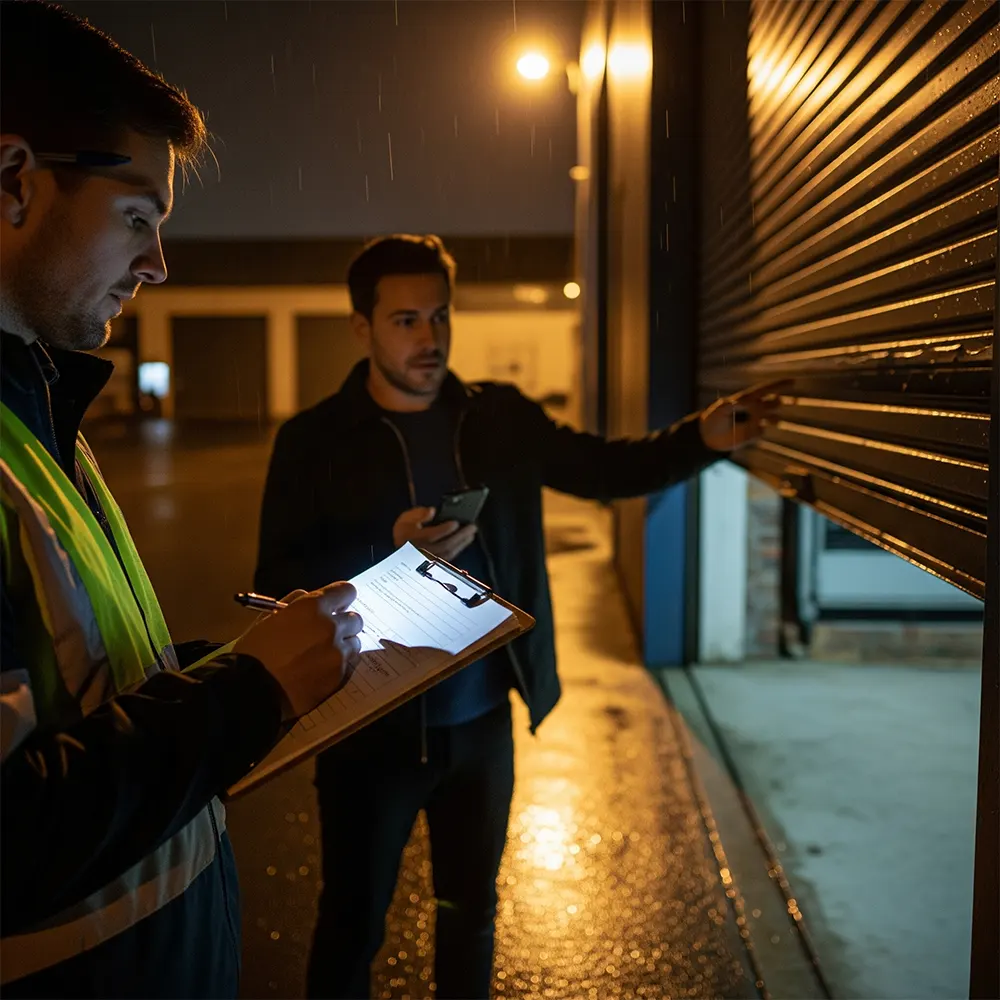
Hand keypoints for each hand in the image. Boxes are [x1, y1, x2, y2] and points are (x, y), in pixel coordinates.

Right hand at [233, 582, 362, 721]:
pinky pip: (348, 663)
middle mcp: (331, 626)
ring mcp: (338, 652)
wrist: (253, 689)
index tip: (336, 605)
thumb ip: (295, 603)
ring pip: (354, 642)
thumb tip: (310, 598)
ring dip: (343, 645)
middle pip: (355, 618)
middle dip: (344, 623)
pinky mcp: (340, 675)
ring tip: (323, 654)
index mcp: (313, 607)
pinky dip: (338, 664)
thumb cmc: (255, 651)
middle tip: (327, 633)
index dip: (341, 598)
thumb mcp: (270, 617)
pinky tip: (320, 670)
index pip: (347, 591)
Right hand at [393, 506, 476, 561]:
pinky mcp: (436, 564)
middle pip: (444, 545)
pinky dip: (459, 549)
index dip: (445, 529)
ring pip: (449, 553)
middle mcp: (423, 550)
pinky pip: (450, 557)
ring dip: (462, 543)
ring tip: (472, 533)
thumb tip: (432, 511)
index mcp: (415, 538)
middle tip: (472, 527)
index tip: (456, 522)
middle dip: (460, 536)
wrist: (400, 551)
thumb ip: (418, 514)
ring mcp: (430, 559)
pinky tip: (465, 541)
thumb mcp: (406, 519)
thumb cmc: (405, 533)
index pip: (431, 535)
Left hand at [698, 380, 789, 451]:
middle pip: (774, 403)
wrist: (709, 437)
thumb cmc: (713, 419)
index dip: (779, 385)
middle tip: (783, 403)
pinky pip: (762, 431)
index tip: (794, 381)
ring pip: (773, 418)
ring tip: (772, 420)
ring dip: (775, 418)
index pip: (765, 390)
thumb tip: (735, 402)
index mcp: (747, 399)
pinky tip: (758, 429)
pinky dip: (762, 430)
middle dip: (779, 402)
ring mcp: (755, 421)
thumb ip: (726, 406)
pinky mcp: (753, 434)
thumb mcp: (717, 410)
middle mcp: (755, 409)